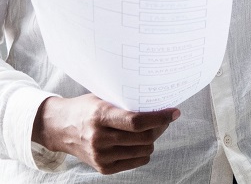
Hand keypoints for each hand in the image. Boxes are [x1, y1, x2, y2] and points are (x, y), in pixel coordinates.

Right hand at [32, 94, 179, 174]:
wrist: (60, 128)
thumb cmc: (86, 108)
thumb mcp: (103, 98)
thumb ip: (125, 102)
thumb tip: (157, 101)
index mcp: (100, 116)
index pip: (136, 121)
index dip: (159, 117)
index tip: (174, 112)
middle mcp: (100, 138)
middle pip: (143, 138)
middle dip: (160, 127)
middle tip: (164, 119)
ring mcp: (101, 156)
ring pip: (143, 151)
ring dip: (152, 140)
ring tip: (149, 129)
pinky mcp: (103, 168)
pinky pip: (135, 162)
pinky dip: (142, 152)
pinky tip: (138, 141)